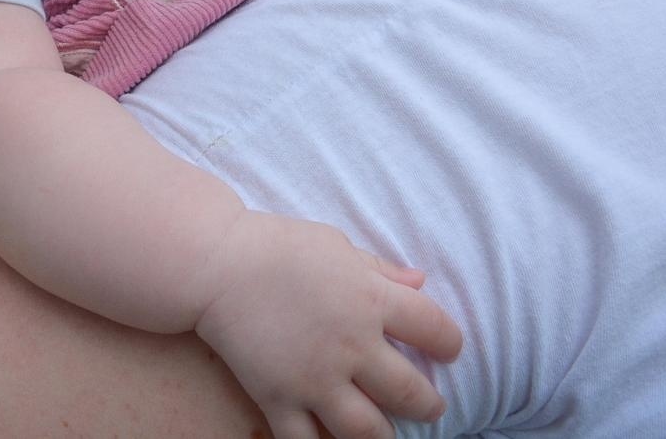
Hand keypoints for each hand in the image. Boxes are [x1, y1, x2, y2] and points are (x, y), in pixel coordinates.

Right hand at [193, 211, 460, 438]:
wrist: (215, 263)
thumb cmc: (278, 245)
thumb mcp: (337, 245)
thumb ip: (380, 269)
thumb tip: (420, 282)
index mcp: (371, 299)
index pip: (436, 330)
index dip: (450, 343)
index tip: (448, 349)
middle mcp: (351, 345)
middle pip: (411, 393)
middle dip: (429, 405)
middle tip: (430, 405)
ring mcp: (315, 378)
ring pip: (368, 431)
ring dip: (386, 436)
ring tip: (386, 432)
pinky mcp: (278, 399)